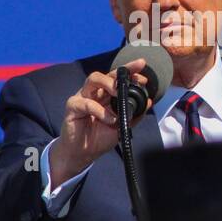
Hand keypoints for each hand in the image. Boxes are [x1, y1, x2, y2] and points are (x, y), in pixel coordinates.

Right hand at [48, 60, 150, 185]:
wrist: (83, 154)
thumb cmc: (99, 138)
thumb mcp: (122, 126)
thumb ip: (134, 114)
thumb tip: (148, 101)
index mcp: (105, 95)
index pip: (117, 78)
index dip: (129, 70)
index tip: (142, 66)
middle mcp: (94, 93)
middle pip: (105, 74)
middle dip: (120, 72)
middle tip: (132, 78)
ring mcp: (82, 97)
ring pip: (93, 80)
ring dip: (108, 84)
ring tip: (119, 93)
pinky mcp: (73, 107)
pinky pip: (86, 103)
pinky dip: (100, 111)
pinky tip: (110, 119)